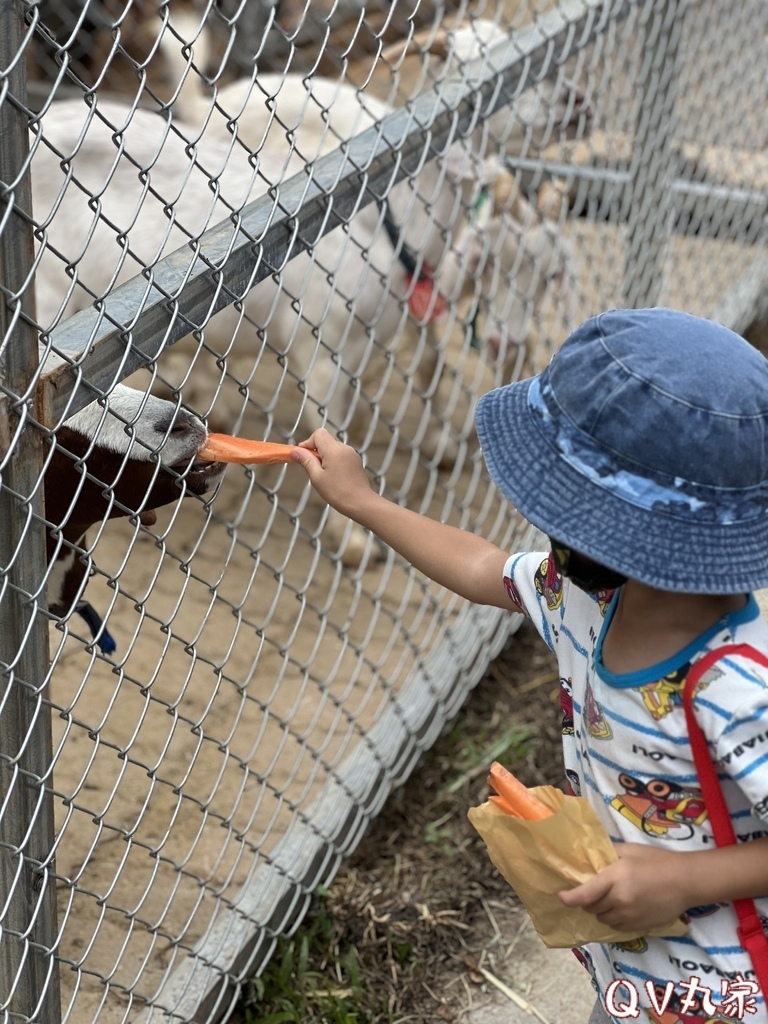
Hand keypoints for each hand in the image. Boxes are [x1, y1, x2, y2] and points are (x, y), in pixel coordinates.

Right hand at [291, 428, 373, 516]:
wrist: (361, 503)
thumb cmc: (337, 492)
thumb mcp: (317, 477)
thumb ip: (306, 461)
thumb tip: (295, 450)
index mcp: (334, 450)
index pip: (318, 434)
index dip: (308, 443)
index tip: (302, 456)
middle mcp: (345, 448)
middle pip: (325, 440)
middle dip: (316, 451)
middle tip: (312, 469)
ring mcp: (352, 454)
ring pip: (333, 448)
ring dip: (324, 457)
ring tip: (324, 475)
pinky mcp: (356, 461)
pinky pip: (341, 455)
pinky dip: (333, 461)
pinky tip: (333, 476)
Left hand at [558, 844, 690, 932]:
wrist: (685, 881)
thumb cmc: (656, 861)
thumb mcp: (629, 850)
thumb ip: (608, 853)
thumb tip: (590, 856)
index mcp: (615, 878)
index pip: (584, 894)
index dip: (569, 897)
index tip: (561, 896)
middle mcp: (620, 900)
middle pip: (591, 907)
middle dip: (587, 900)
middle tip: (592, 890)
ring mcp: (630, 916)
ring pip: (603, 919)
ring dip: (600, 910)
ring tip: (609, 899)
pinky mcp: (639, 926)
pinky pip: (617, 927)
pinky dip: (613, 919)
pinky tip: (621, 908)